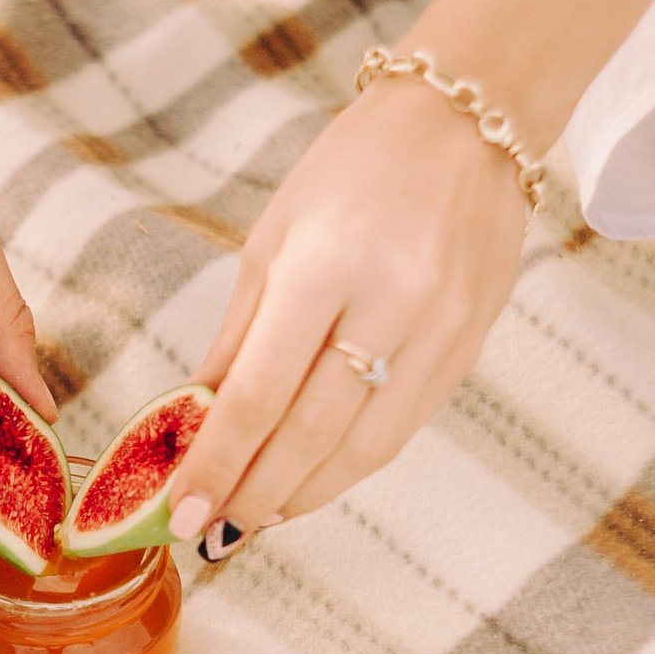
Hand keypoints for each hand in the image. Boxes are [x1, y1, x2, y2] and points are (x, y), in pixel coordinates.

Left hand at [167, 78, 525, 534]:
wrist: (467, 122)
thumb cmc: (355, 169)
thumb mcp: (275, 238)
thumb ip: (239, 337)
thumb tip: (196, 421)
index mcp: (326, 265)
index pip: (261, 393)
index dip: (218, 462)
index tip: (184, 510)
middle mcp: (391, 302)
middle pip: (312, 434)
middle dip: (256, 494)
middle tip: (215, 531)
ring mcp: (441, 329)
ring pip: (366, 448)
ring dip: (305, 495)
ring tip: (259, 518)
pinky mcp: (471, 345)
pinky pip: (404, 427)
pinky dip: (352, 464)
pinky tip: (315, 479)